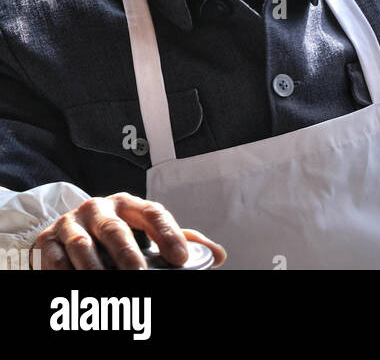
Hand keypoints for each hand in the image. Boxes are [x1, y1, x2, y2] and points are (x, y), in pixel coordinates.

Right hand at [31, 192, 226, 269]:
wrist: (67, 236)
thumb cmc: (115, 236)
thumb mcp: (145, 234)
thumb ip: (178, 241)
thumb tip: (218, 255)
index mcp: (128, 204)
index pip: (152, 212)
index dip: (168, 233)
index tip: (181, 258)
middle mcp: (99, 208)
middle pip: (116, 229)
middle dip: (129, 256)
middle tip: (141, 278)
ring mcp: (72, 224)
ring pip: (84, 245)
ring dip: (95, 269)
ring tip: (107, 286)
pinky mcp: (48, 242)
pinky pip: (57, 259)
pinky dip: (66, 273)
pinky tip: (77, 284)